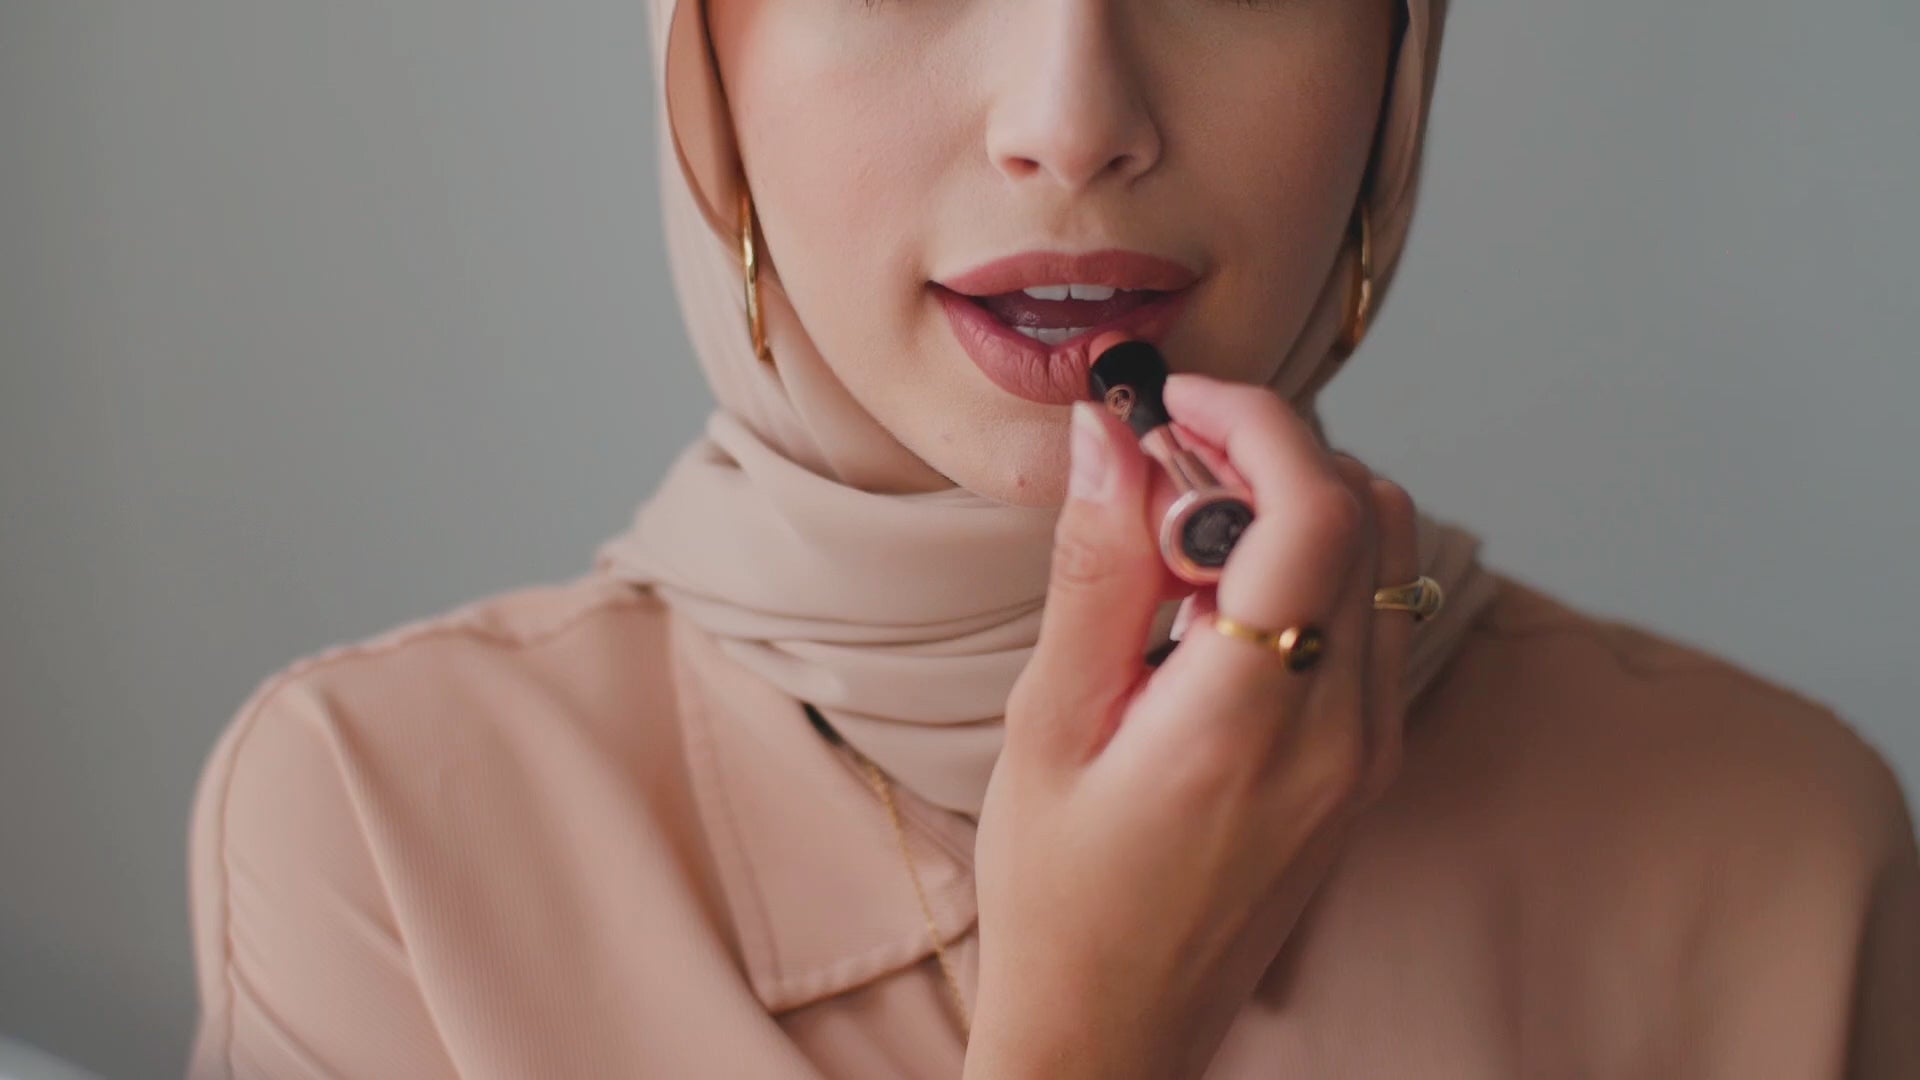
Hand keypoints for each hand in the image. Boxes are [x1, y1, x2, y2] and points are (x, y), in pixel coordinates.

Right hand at [964, 373, 1419, 1079]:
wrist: (1114, 1028)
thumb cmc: (1059, 895)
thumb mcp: (1047, 725)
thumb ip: (1095, 570)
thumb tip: (1108, 438)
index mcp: (1248, 722)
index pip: (1316, 511)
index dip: (1255, 421)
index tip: (1174, 399)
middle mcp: (1341, 734)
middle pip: (1370, 513)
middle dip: (1272, 450)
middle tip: (1165, 457)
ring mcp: (1370, 755)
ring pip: (1386, 558)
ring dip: (1298, 502)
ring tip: (1184, 532)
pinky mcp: (1368, 769)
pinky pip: (1373, 620)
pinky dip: (1313, 565)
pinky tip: (1219, 600)